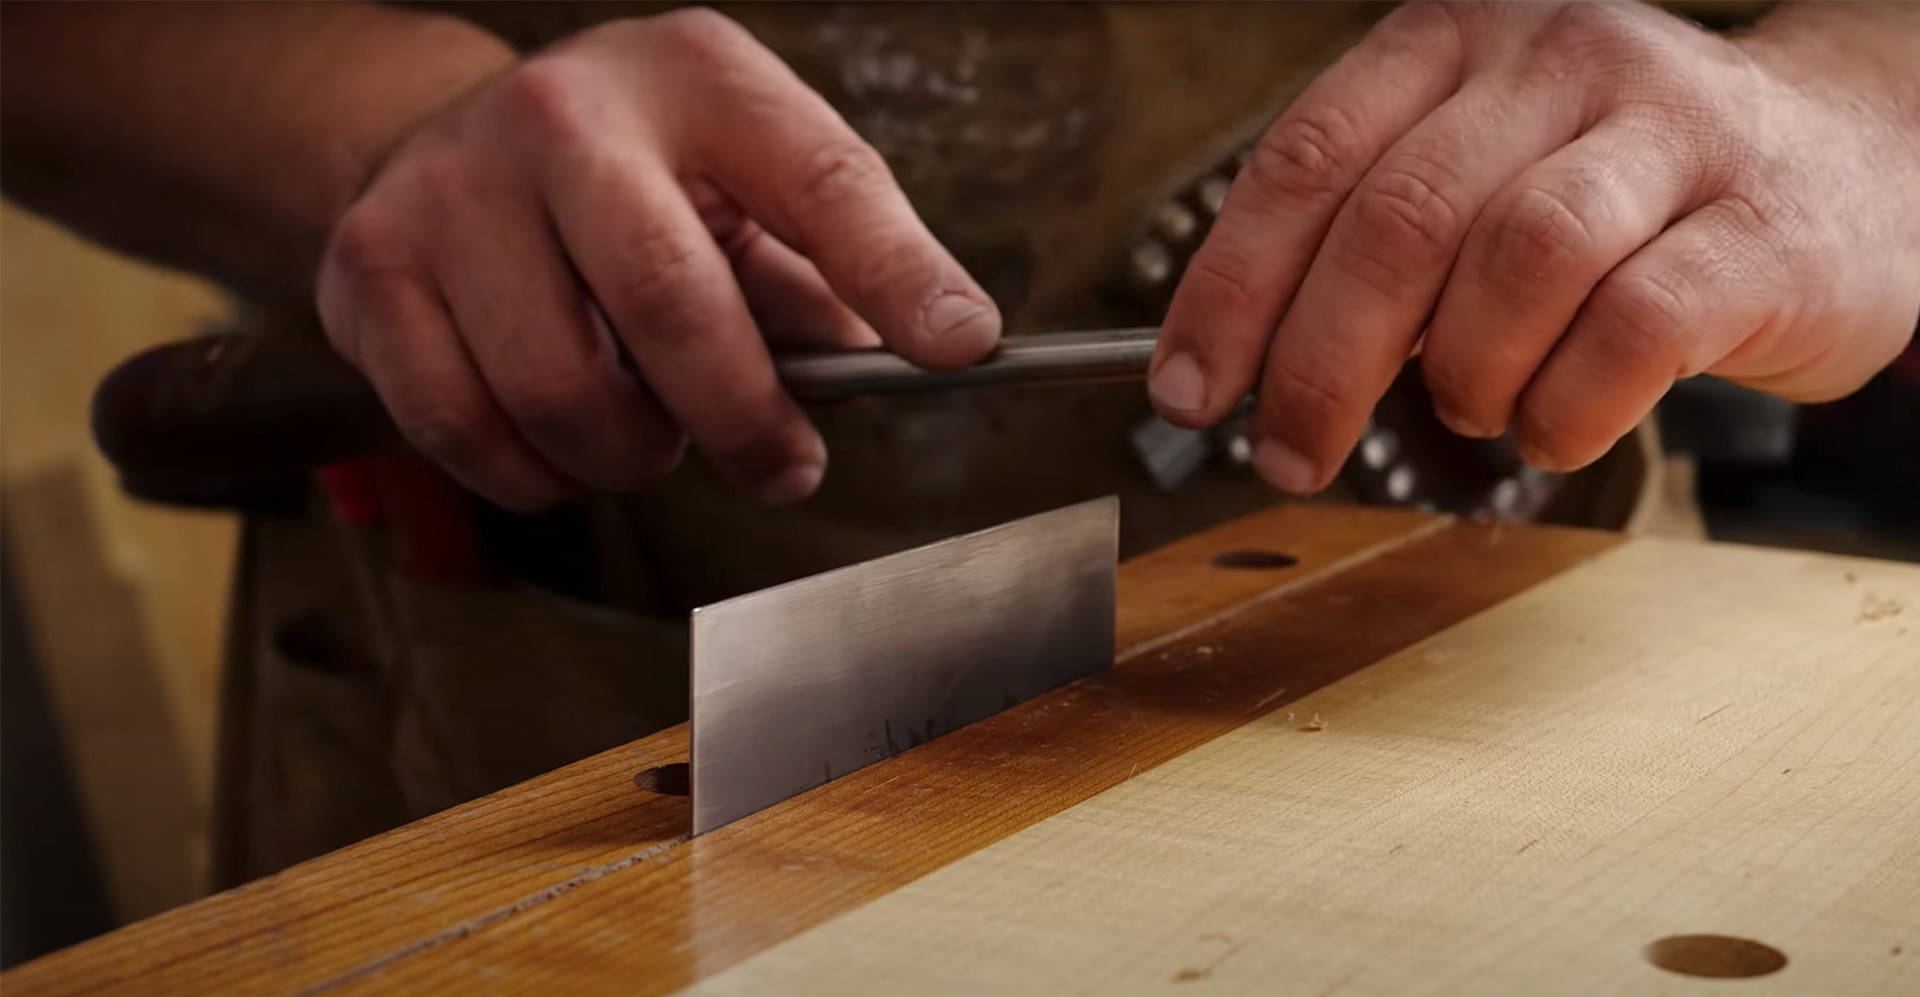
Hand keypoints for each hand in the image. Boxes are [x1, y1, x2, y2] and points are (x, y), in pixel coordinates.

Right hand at [317, 9, 999, 508]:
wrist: (454, 139)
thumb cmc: (638, 176)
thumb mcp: (750, 176)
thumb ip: (837, 263)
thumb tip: (941, 345)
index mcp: (695, 78)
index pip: (817, 174)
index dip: (896, 269)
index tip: (961, 348)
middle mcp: (564, 115)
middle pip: (668, 301)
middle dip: (743, 419)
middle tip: (784, 467)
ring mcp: (452, 190)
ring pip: (561, 391)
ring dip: (631, 454)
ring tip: (651, 431)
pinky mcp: (370, 272)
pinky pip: (467, 430)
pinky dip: (536, 474)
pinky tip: (564, 443)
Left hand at [1149, 1, 1919, 492]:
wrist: (1847, 161)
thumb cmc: (1620, 192)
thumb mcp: (1474, 170)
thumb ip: (1365, 239)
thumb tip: (1238, 362)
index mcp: (1458, 38)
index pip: (1305, 160)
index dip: (1229, 290)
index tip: (1189, 390)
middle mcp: (1559, 60)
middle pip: (1397, 222)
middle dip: (1317, 366)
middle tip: (1291, 453)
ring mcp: (1669, 133)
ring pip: (1515, 265)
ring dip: (1462, 374)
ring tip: (1471, 403)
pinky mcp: (1756, 227)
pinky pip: (1627, 335)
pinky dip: (1562, 409)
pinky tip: (1552, 424)